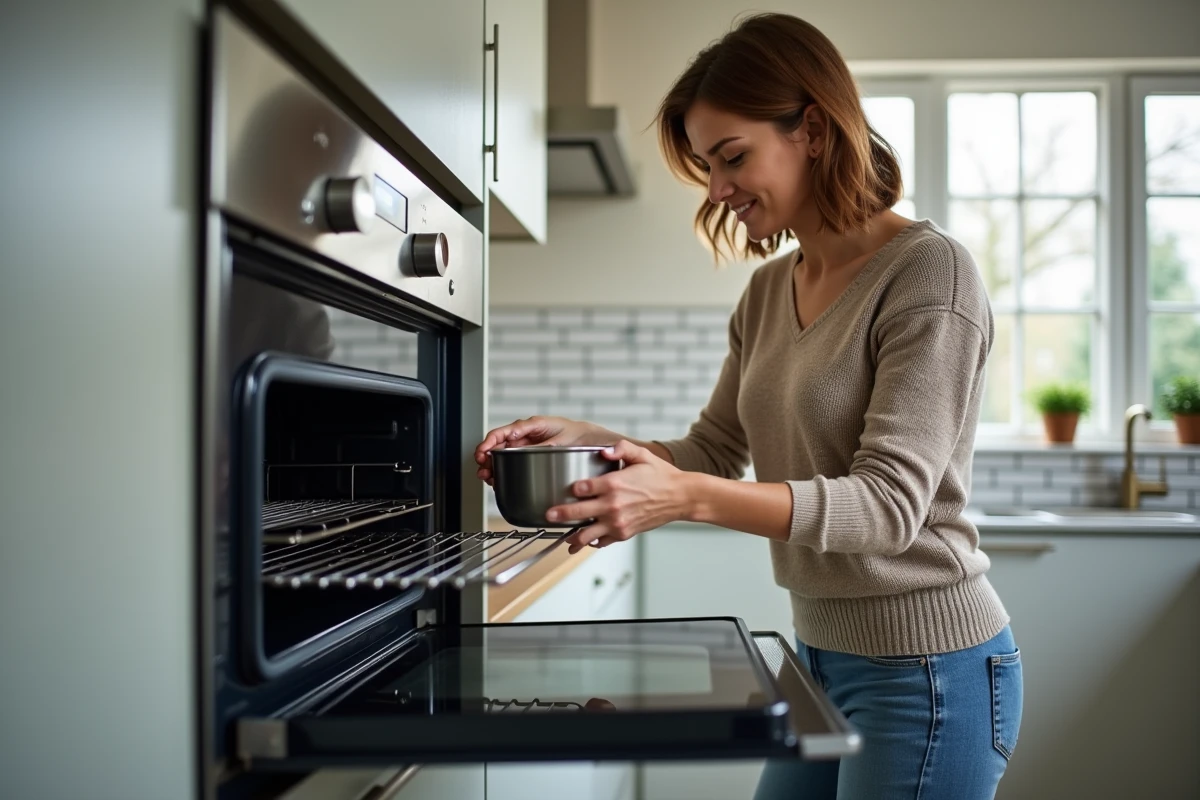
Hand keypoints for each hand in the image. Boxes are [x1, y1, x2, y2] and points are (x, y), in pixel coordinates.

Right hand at [474, 415, 614, 484]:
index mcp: (534, 425)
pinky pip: (513, 461)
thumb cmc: (582, 436)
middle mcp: (528, 434)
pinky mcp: (532, 456)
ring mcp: (529, 445)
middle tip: (483, 470)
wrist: (597, 443)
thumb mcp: (564, 441)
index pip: (505, 431)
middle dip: (487, 456)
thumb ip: (543, 444)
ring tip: (488, 477)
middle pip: (500, 444)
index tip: (483, 453)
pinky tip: (499, 479)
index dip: (490, 442)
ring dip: (492, 465)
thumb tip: (521, 447)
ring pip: (503, 454)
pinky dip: (503, 470)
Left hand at [547, 440, 688, 552]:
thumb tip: (603, 450)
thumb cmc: (662, 476)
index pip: (582, 488)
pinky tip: (586, 540)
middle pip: (578, 513)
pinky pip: (602, 541)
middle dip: (559, 515)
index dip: (571, 489)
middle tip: (549, 515)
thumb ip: (620, 448)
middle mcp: (613, 505)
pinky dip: (592, 542)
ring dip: (573, 536)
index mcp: (614, 484)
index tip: (567, 489)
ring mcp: (618, 522)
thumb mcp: (641, 455)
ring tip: (564, 537)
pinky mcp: (624, 533)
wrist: (680, 497)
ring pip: (587, 534)